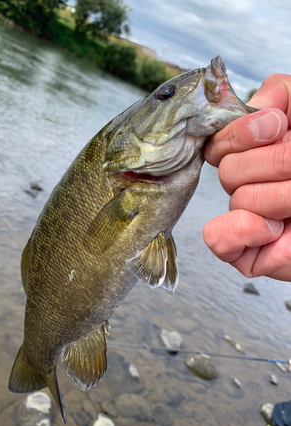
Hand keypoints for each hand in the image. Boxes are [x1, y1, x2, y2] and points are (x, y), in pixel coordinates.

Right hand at [203, 74, 290, 280]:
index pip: (220, 144)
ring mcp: (250, 221)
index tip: (277, 127)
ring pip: (238, 200)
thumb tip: (261, 107)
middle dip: (275, 165)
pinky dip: (242, 231)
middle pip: (229, 171)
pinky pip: (218, 239)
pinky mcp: (250, 254)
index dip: (241, 134)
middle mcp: (253, 185)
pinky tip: (274, 230)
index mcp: (261, 155)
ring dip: (279, 198)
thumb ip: (284, 94)